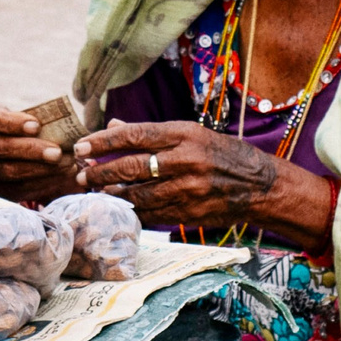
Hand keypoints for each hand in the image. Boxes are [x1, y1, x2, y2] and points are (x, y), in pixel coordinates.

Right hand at [0, 105, 82, 204]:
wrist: (18, 155)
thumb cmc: (26, 132)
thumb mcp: (28, 122)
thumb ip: (39, 125)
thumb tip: (63, 131)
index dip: (13, 123)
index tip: (37, 126)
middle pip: (0, 147)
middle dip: (31, 150)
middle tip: (57, 152)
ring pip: (7, 171)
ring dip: (39, 169)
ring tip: (64, 166)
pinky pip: (15, 189)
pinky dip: (40, 184)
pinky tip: (58, 178)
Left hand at [72, 118, 334, 252]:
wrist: (261, 186)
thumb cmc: (222, 153)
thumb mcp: (191, 133)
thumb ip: (152, 133)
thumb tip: (115, 127)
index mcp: (184, 134)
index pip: (135, 135)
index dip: (103, 141)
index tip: (81, 146)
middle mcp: (186, 160)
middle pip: (132, 166)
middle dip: (100, 171)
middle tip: (79, 174)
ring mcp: (189, 189)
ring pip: (138, 193)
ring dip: (111, 194)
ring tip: (93, 192)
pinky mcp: (190, 212)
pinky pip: (153, 214)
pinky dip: (132, 211)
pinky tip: (117, 209)